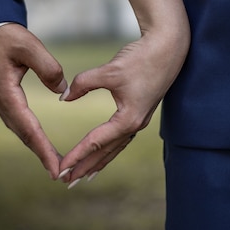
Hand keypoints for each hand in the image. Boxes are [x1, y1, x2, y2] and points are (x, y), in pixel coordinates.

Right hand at [0, 23, 67, 178]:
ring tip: (54, 163)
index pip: (28, 127)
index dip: (43, 149)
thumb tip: (63, 90)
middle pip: (23, 135)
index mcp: (6, 93)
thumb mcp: (28, 45)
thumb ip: (47, 67)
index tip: (56, 168)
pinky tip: (39, 140)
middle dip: (42, 155)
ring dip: (36, 147)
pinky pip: (16, 121)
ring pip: (19, 130)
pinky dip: (29, 134)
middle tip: (62, 174)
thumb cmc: (2, 36)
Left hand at [58, 30, 188, 184]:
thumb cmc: (141, 58)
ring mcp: (138, 120)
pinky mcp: (139, 113)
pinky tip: (101, 153)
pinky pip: (120, 139)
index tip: (60, 168)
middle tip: (64, 181)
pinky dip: (108, 149)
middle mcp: (134, 125)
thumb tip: (64, 98)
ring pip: (114, 148)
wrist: (169, 48)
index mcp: (128, 119)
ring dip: (97, 162)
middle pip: (106, 152)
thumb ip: (83, 84)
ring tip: (81, 176)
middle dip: (85, 167)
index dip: (77, 155)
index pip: (96, 142)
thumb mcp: (109, 70)